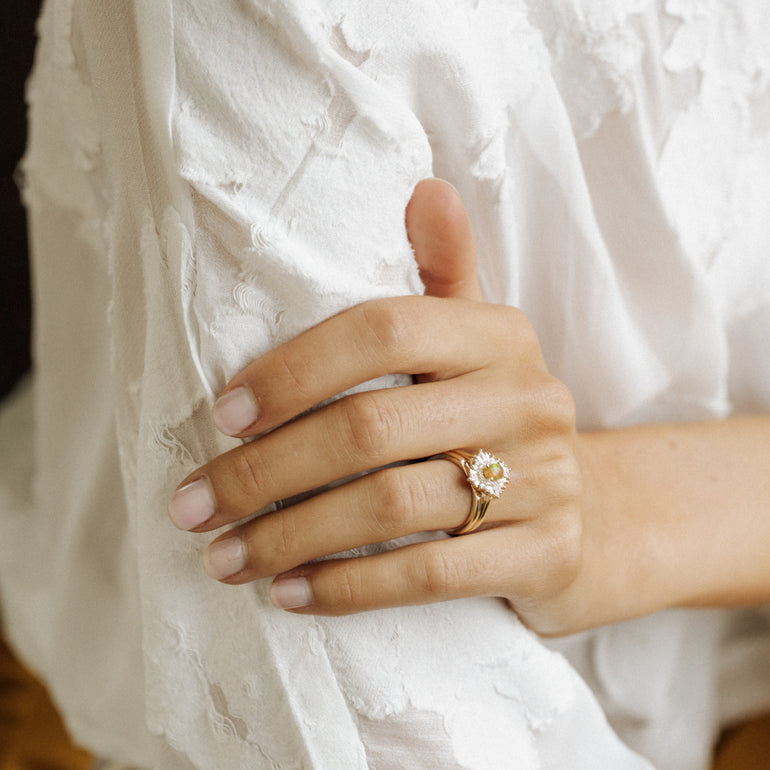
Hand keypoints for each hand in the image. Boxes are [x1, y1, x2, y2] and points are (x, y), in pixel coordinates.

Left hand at [168, 179, 584, 635]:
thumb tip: (424, 187)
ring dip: (290, 537)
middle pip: (370, 429)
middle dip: (264, 473)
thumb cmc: (499, 419)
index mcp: (498, 335)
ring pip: (391, 506)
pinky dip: (348, 586)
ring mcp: (544, 480)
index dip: (292, 371)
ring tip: (224, 557)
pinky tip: (289, 594)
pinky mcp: (545, 553)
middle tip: (194, 506)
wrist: (594, 511)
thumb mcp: (478, 343)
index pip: (382, 331)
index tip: (223, 416)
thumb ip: (446, 272)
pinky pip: (430, 574)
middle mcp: (527, 398)